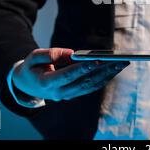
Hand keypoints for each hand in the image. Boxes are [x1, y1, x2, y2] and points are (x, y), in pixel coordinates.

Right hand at [12, 48, 128, 101]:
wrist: (28, 85)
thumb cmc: (31, 68)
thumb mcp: (33, 57)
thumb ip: (50, 53)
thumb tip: (72, 53)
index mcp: (47, 83)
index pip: (67, 75)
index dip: (82, 68)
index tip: (97, 60)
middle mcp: (59, 92)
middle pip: (84, 82)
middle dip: (102, 71)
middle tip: (117, 61)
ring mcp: (67, 95)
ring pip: (91, 86)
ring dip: (107, 75)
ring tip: (121, 63)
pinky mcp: (74, 94)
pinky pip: (91, 87)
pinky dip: (103, 78)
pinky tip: (114, 69)